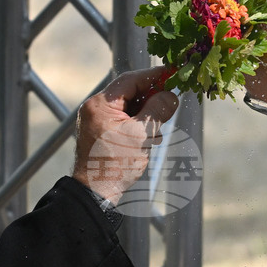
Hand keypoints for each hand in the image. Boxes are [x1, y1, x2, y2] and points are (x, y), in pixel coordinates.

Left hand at [73, 67, 178, 203]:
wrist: (95, 193)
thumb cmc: (115, 165)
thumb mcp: (141, 135)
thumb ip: (157, 110)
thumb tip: (171, 96)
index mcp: (100, 104)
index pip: (130, 80)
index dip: (153, 76)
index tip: (172, 74)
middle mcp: (95, 108)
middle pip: (129, 92)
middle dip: (151, 96)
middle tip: (171, 100)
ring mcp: (97, 120)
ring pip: (128, 107)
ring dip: (146, 112)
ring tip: (161, 124)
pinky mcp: (101, 132)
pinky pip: (123, 120)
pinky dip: (138, 123)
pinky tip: (150, 134)